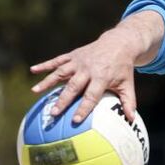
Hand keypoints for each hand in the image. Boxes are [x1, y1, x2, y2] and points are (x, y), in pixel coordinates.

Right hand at [30, 11, 163, 122]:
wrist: (118, 43)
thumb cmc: (122, 68)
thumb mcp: (128, 84)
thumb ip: (129, 102)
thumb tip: (131, 120)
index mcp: (102, 77)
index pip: (91, 95)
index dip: (83, 108)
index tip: (75, 120)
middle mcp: (88, 69)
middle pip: (73, 86)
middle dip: (63, 100)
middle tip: (53, 113)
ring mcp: (79, 61)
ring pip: (61, 72)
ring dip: (47, 81)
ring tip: (35, 91)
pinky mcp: (73, 55)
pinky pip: (57, 60)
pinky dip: (45, 65)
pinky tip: (32, 70)